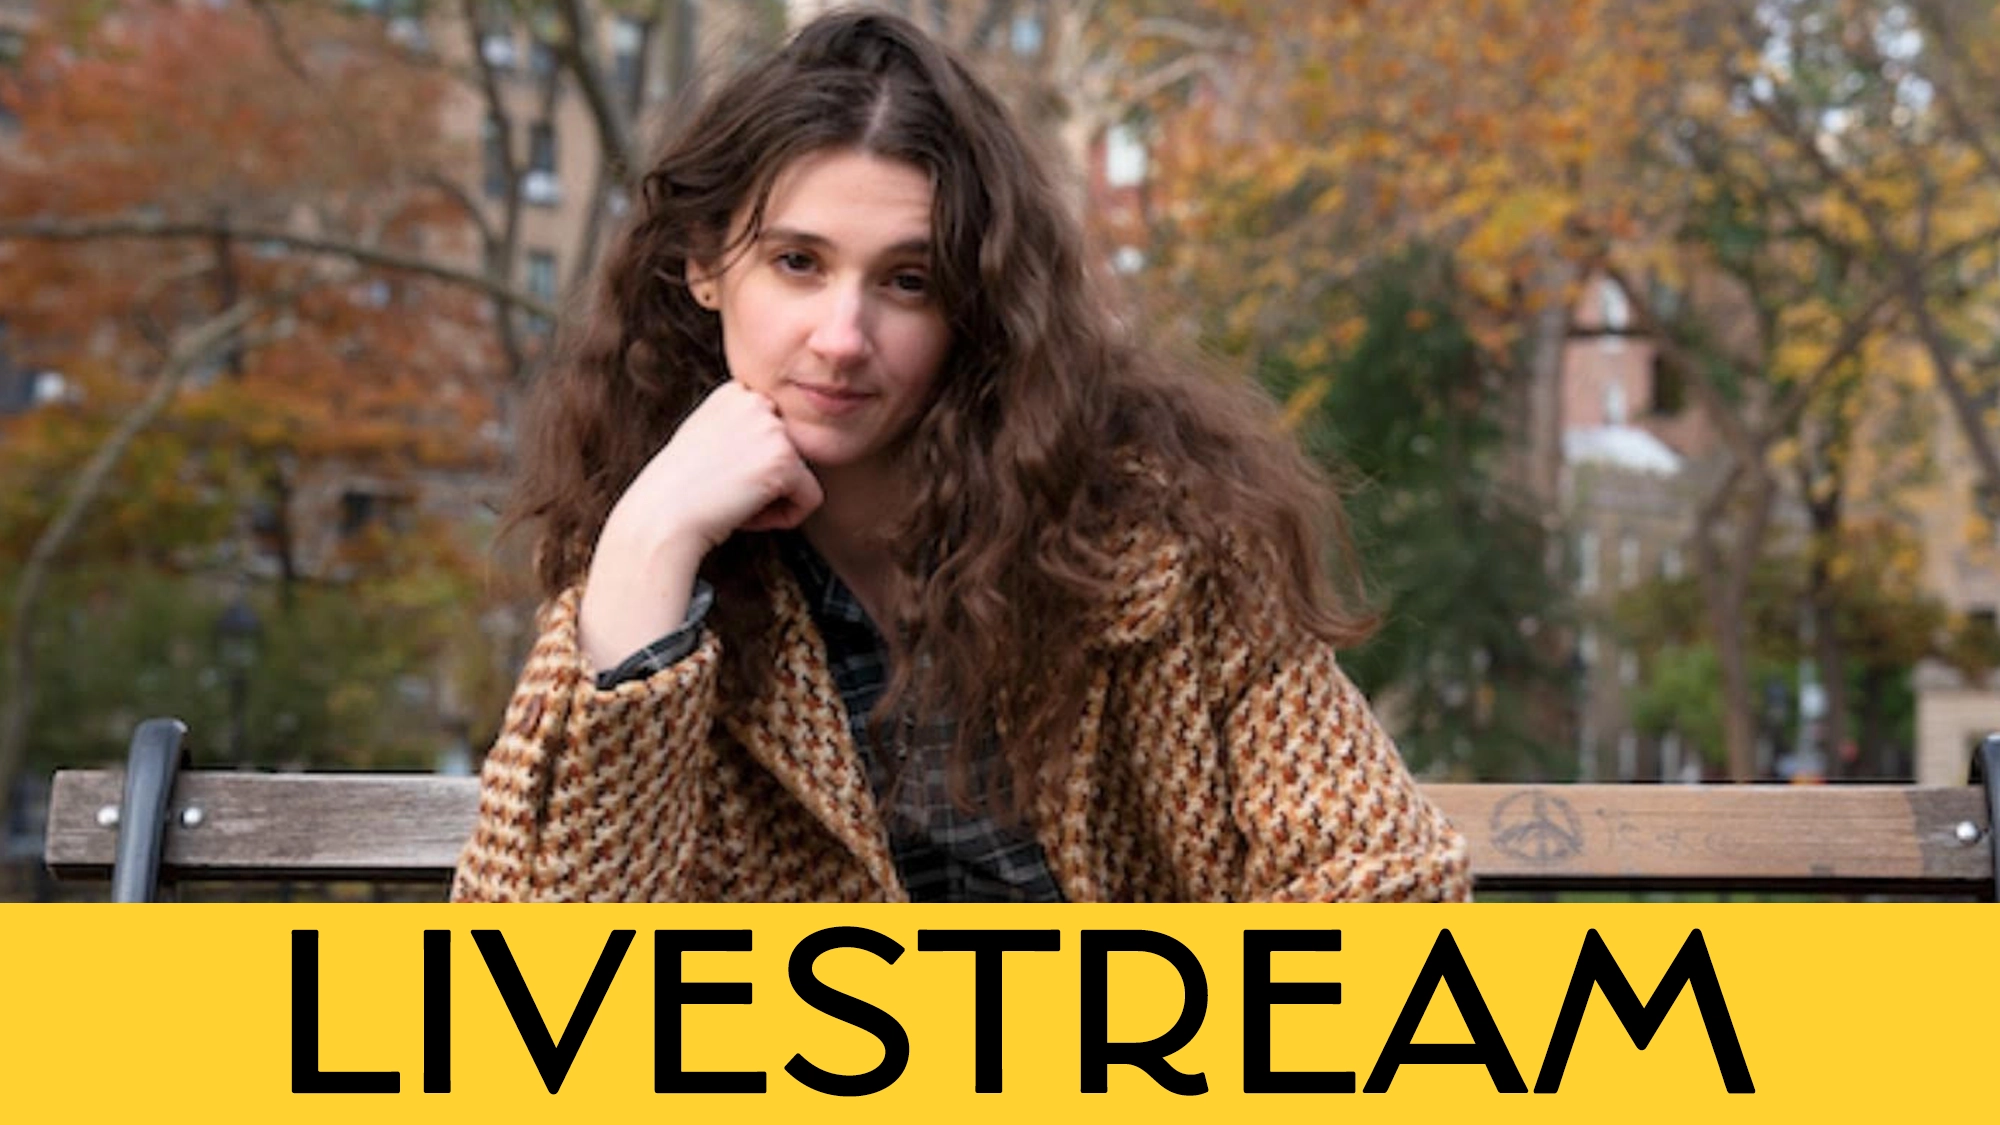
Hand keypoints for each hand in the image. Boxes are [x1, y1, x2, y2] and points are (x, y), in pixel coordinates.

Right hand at [579, 382, 821, 670]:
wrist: (660, 518)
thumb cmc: (678, 493)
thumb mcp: (706, 441)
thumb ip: (741, 432)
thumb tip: (777, 446)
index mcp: (736, 393)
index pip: (776, 437)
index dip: (752, 467)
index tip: (718, 476)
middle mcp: (756, 401)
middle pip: (793, 456)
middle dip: (767, 483)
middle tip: (725, 492)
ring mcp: (773, 428)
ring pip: (802, 478)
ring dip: (773, 501)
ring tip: (733, 501)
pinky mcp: (785, 459)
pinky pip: (811, 499)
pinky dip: (785, 518)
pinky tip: (746, 514)